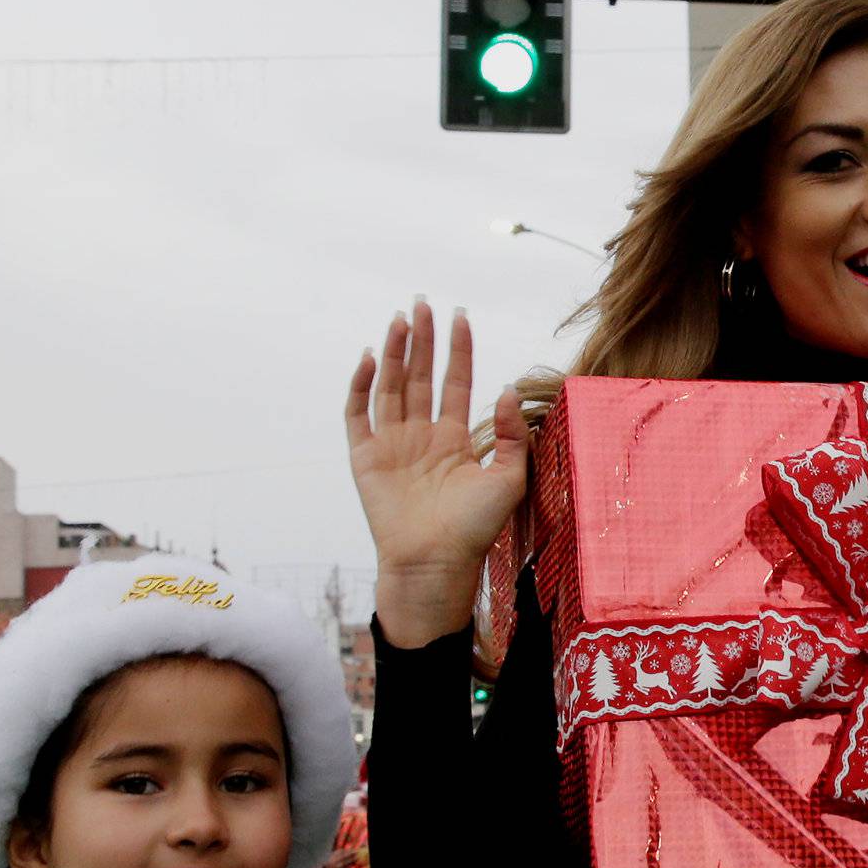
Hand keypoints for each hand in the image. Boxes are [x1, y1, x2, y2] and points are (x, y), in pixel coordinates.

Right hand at [344, 302, 528, 648]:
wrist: (435, 564)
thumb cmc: (474, 531)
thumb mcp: (507, 480)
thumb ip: (509, 435)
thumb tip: (505, 389)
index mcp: (453, 440)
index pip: (454, 382)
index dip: (458, 350)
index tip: (460, 316)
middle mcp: (421, 437)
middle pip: (420, 377)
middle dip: (422, 340)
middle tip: (422, 303)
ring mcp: (392, 445)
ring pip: (391, 386)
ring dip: (395, 352)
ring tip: (401, 319)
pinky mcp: (365, 458)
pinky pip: (358, 414)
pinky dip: (362, 385)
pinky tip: (373, 357)